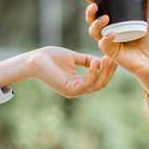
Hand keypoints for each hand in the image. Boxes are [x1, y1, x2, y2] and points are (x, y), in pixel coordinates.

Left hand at [0, 47, 116, 97]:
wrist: (35, 59)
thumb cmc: (50, 57)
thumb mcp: (73, 57)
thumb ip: (86, 60)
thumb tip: (100, 60)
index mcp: (78, 83)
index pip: (98, 80)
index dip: (107, 70)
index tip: (113, 57)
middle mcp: (77, 89)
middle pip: (100, 84)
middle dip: (109, 72)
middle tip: (113, 58)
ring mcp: (73, 91)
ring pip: (96, 85)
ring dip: (104, 72)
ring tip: (107, 59)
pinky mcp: (68, 89)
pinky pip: (86, 83)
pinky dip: (93, 73)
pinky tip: (96, 62)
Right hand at [82, 0, 148, 95]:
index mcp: (115, 20)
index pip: (100, 8)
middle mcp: (109, 30)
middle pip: (92, 19)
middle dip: (89, 10)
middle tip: (93, 4)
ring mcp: (109, 41)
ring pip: (93, 31)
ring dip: (95, 23)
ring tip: (105, 17)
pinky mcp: (112, 53)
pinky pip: (103, 45)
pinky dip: (106, 39)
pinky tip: (112, 34)